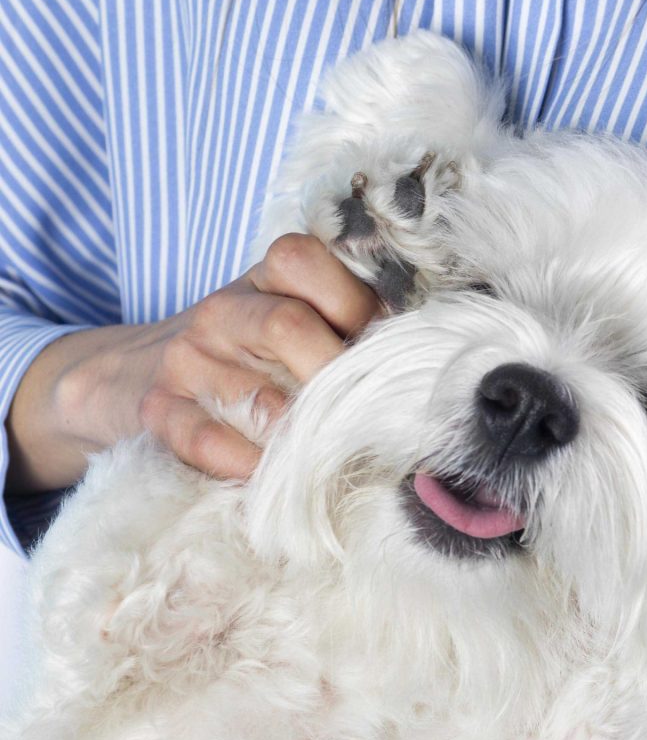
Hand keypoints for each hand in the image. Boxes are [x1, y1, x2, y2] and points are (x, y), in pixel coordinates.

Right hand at [6, 234, 381, 490]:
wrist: (134, 372)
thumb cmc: (252, 353)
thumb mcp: (296, 319)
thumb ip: (350, 326)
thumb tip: (420, 361)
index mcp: (266, 279)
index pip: (304, 263)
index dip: (352, 305)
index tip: (380, 351)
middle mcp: (223, 310)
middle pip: (287, 327)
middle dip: (336, 379)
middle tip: (367, 417)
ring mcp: (187, 358)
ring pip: (255, 396)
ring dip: (299, 435)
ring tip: (330, 456)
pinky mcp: (157, 407)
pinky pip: (205, 438)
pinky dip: (247, 464)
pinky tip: (271, 475)